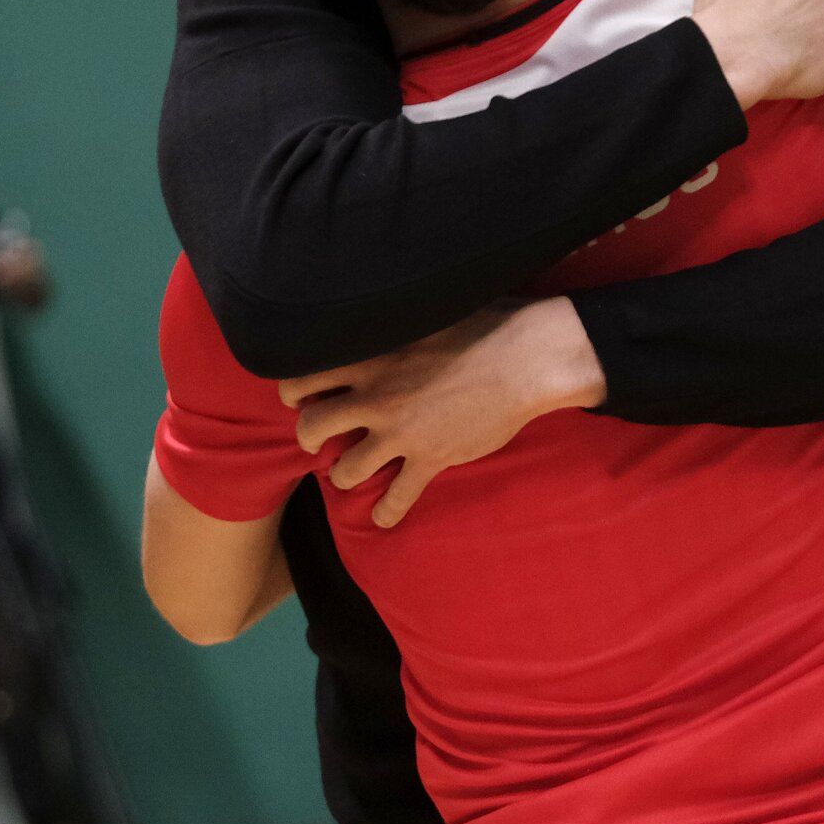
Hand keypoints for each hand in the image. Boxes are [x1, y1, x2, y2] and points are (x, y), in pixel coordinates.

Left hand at [279, 298, 605, 527]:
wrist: (528, 356)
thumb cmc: (486, 322)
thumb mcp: (426, 310)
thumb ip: (393, 320)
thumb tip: (379, 306)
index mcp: (372, 355)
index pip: (304, 375)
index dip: (295, 391)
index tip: (303, 396)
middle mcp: (378, 395)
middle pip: (312, 427)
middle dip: (309, 437)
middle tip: (319, 439)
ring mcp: (403, 431)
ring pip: (346, 470)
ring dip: (343, 476)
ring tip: (350, 472)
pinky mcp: (431, 456)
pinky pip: (398, 496)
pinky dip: (387, 512)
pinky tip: (384, 517)